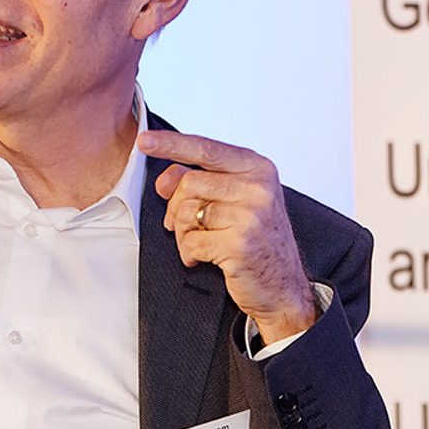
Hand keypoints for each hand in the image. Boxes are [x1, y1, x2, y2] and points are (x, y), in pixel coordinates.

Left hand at [140, 129, 316, 342]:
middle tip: (180, 226)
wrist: (284, 288)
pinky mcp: (240, 244)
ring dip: (182, 233)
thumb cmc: (258, 243)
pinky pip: (191, 241)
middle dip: (175, 206)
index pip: (207, 149)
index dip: (172, 144)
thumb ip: (203, 182)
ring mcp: (252, 215)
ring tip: (197, 244)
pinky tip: (202, 259)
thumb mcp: (238, 202)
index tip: (144, 141)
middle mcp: (258, 187)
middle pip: (190, 182)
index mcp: (258, 169)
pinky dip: (189, 253)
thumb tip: (165, 178)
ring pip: (187, 211)